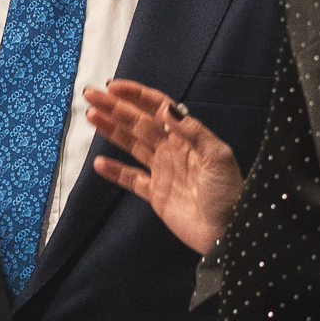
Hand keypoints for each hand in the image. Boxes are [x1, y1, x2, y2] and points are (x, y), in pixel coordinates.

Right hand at [83, 80, 243, 254]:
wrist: (227, 233)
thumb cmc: (229, 192)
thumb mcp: (218, 156)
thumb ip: (193, 131)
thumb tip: (167, 108)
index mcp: (187, 137)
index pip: (157, 108)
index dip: (136, 96)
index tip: (113, 87)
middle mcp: (172, 149)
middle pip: (139, 122)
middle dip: (115, 108)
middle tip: (90, 96)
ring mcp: (162, 171)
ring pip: (132, 145)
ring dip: (112, 130)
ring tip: (92, 116)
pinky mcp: (156, 194)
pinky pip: (131, 179)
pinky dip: (115, 171)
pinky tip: (100, 163)